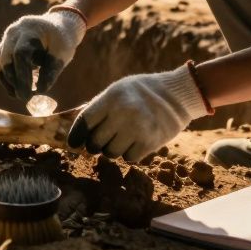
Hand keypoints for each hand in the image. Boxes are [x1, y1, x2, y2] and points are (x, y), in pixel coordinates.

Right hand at [0, 9, 85, 100]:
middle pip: (7, 57)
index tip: (28, 94)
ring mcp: (7, 38)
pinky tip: (14, 90)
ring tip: (18, 95)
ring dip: (8, 80)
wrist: (58, 26)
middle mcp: (14, 31)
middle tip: (24, 98)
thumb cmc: (62, 40)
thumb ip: (52, 71)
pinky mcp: (5, 46)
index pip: (21, 53)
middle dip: (14, 80)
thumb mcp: (62, 54)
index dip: (22, 75)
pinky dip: (6, 76)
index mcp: (30, 28)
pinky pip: (0, 63)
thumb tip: (41, 90)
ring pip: (0, 61)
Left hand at [67, 65, 209, 161]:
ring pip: (111, 153)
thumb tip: (77, 130)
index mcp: (111, 97)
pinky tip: (135, 141)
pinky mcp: (149, 142)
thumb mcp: (118, 91)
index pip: (85, 122)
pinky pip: (128, 158)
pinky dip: (129, 153)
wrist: (176, 95)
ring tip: (122, 138)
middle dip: (96, 144)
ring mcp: (136, 129)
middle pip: (95, 142)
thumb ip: (99, 108)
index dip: (77, 135)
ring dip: (113, 150)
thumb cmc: (141, 92)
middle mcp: (122, 113)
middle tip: (103, 140)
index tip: (74, 143)